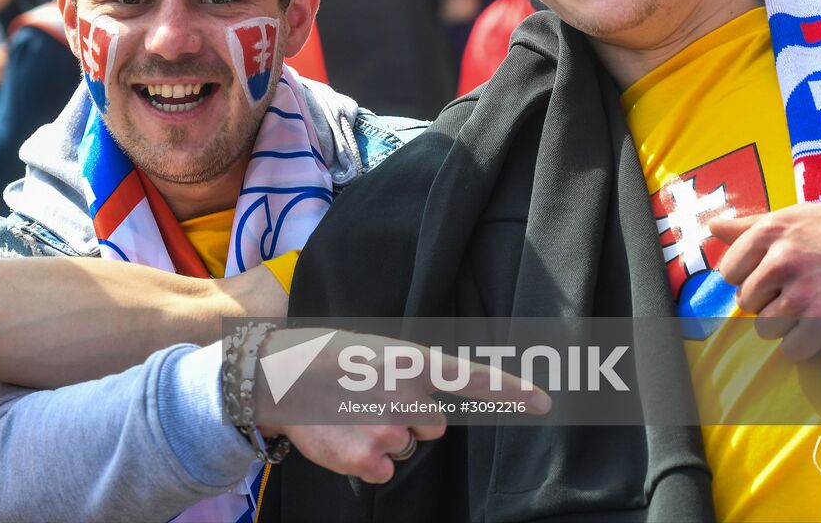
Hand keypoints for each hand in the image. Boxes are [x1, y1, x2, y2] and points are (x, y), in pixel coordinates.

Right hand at [254, 329, 549, 483]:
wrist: (275, 376)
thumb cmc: (323, 358)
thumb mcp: (372, 352)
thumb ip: (406, 376)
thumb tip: (426, 409)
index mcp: (410, 361)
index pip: (470, 378)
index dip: (511, 392)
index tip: (544, 402)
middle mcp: (406, 395)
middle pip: (432, 425)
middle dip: (409, 418)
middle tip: (370, 400)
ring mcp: (388, 429)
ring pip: (405, 446)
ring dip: (384, 436)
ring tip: (349, 413)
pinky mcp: (369, 459)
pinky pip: (383, 469)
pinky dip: (364, 459)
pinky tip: (341, 436)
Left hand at [711, 203, 820, 358]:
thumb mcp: (806, 218)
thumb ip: (755, 224)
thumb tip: (713, 227)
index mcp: (772, 231)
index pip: (729, 270)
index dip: (749, 278)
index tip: (772, 278)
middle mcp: (782, 260)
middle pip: (746, 301)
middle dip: (769, 302)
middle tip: (802, 293)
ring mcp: (802, 295)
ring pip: (764, 327)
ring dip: (787, 326)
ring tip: (816, 310)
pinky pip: (791, 350)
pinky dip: (808, 346)